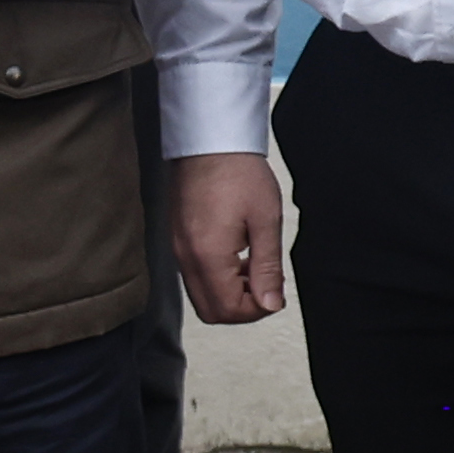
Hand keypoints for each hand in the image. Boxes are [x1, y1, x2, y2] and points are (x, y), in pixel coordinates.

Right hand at [171, 151, 285, 325]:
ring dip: (229, 292)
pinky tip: (236, 255)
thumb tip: (271, 303)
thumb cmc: (238, 172)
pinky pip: (195, 276)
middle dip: (241, 308)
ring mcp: (178, 249)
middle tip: (265, 285)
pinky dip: (217, 278)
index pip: (228, 309)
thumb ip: (267, 268)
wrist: (208, 142)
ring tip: (253, 266)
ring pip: (202, 296)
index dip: (257, 309)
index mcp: (207, 254)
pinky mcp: (177, 240)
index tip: (276, 293)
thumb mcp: (265, 221)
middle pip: (210, 311)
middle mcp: (186, 257)